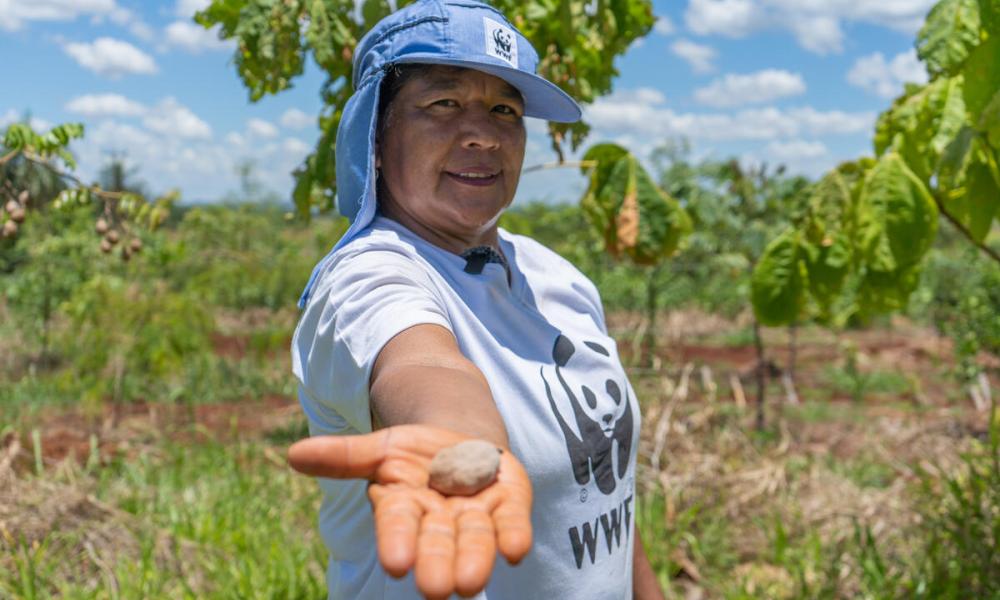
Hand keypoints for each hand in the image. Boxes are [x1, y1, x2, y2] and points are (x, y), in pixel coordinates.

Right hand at [287, 425, 532, 599]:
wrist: (465, 442)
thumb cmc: (416, 455)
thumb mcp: (381, 448)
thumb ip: (344, 456)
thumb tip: (293, 455)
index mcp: (403, 505)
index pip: (398, 525)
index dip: (397, 542)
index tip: (397, 564)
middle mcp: (439, 518)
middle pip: (437, 542)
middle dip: (437, 563)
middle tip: (437, 589)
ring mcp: (476, 513)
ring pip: (475, 539)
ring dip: (475, 559)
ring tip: (471, 582)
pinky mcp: (510, 504)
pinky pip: (512, 523)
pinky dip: (514, 535)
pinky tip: (515, 551)